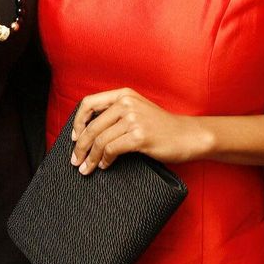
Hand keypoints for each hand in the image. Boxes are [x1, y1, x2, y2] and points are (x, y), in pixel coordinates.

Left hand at [70, 89, 211, 172]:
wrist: (188, 135)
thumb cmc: (162, 127)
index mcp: (124, 95)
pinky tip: (104, 166)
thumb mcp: (137, 110)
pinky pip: (112, 149)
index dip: (77, 122)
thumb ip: (116, 114)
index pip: (88, 103)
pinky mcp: (140, 136)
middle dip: (80, 147)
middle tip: (75, 161)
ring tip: (86, 169)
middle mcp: (127, 104)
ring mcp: (134, 119)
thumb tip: (86, 132)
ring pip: (100, 140)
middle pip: (91, 126)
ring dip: (90, 158)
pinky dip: (104, 160)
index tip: (74, 137)